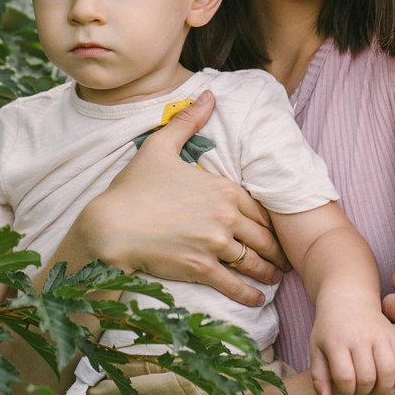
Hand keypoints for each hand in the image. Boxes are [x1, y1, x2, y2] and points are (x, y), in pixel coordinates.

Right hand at [62, 92, 285, 305]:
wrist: (110, 226)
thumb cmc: (133, 187)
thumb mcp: (159, 147)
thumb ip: (188, 121)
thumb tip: (208, 94)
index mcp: (222, 188)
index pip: (259, 209)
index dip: (271, 223)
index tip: (276, 232)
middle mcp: (225, 216)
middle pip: (263, 237)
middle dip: (276, 250)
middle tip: (284, 260)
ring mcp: (215, 244)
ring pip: (254, 261)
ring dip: (268, 272)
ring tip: (274, 279)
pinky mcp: (201, 269)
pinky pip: (235, 285)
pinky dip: (250, 295)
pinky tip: (258, 300)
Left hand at [309, 292, 394, 394]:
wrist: (349, 298)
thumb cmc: (329, 329)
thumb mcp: (317, 349)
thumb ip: (319, 377)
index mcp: (337, 341)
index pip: (345, 378)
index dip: (345, 392)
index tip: (343, 391)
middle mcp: (360, 337)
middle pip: (368, 378)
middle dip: (363, 392)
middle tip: (358, 390)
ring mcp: (380, 335)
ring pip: (389, 371)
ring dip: (383, 389)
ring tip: (375, 391)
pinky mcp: (394, 335)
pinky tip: (389, 383)